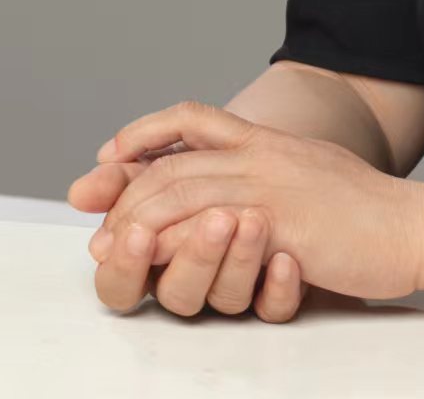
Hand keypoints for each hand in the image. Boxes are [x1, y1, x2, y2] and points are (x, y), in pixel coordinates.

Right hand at [68, 150, 309, 318]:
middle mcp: (195, 276)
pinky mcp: (279, 292)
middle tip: (216, 218)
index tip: (136, 233)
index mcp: (158, 252)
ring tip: (256, 221)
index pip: (121, 283)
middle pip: (175, 294)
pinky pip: (275, 308)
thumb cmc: (229, 166)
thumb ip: (129, 173)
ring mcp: (237, 285)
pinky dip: (278, 287)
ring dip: (239, 260)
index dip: (124, 265)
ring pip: (225, 300)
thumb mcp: (183, 154)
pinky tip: (285, 259)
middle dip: (192, 255)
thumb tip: (81, 190)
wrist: (305, 172)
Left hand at [81, 102, 423, 301]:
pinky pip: (211, 235)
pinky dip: (174, 250)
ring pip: (181, 195)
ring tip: (113, 246)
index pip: (192, 118)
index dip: (144, 132)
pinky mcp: (281, 226)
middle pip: (172, 163)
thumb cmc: (362, 212)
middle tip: (93, 216)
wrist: (412, 226)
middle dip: (123, 189)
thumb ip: (261, 176)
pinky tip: (157, 264)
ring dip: (137, 223)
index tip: (109, 155)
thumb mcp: (305, 176)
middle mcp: (263, 156)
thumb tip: (221, 196)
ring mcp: (271, 189)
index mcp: (268, 140)